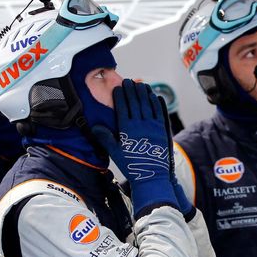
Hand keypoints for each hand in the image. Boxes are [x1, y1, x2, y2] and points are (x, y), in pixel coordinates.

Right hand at [92, 79, 177, 217]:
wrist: (151, 175)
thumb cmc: (131, 165)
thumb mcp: (114, 152)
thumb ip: (105, 137)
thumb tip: (95, 126)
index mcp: (126, 129)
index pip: (123, 107)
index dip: (120, 95)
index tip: (118, 88)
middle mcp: (139, 125)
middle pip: (135, 102)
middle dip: (131, 90)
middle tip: (128, 81)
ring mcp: (152, 126)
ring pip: (147, 104)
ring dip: (143, 92)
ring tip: (140, 84)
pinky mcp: (161, 129)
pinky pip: (158, 111)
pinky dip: (155, 101)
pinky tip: (153, 95)